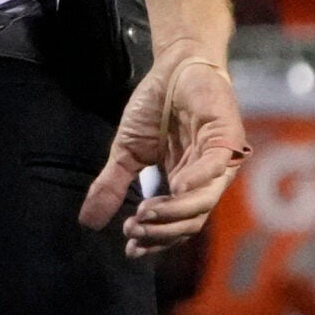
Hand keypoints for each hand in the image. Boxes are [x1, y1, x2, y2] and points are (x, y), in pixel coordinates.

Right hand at [80, 48, 249, 255]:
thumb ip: (111, 184)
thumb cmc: (155, 107)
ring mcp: (219, 161)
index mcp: (185, 184)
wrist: (173, 66)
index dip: (156, 240)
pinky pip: (216, 166)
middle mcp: (205, 179)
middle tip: (134, 230)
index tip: (130, 248)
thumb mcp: (126, 150)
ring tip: (146, 213)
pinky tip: (176, 187)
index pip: (175, 224)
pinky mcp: (227, 138)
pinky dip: (198, 180)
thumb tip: (87, 220)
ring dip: (176, 212)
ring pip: (204, 201)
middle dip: (163, 231)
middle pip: (191, 220)